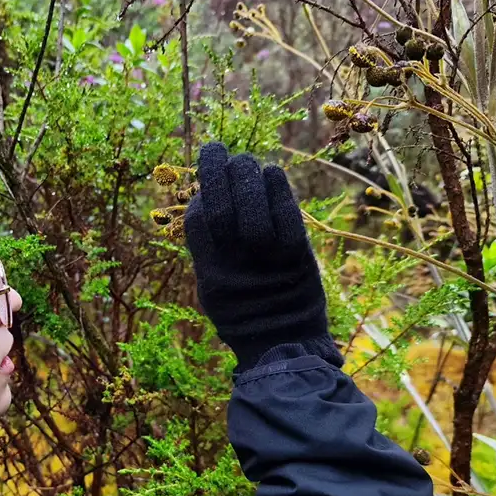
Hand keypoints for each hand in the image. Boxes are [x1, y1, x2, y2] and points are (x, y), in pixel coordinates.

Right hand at [184, 142, 340, 371]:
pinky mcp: (297, 255)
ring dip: (246, 173)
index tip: (202, 178)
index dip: (199, 192)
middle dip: (216, 170)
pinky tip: (271, 172)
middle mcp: (235, 264)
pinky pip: (286, 211)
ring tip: (243, 161)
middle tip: (215, 149)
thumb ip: (208, 251)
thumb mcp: (213, 290)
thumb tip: (205, 202)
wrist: (285, 346)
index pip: (198, 219)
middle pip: (221, 205)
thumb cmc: (246, 316)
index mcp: (211, 273)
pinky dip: (277, 187)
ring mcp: (267, 258)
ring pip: (252, 202)